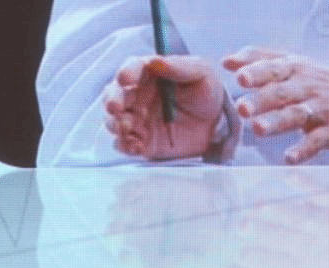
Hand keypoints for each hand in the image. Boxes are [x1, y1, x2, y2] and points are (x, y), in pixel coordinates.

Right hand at [104, 55, 225, 160]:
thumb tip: (155, 61)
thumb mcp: (200, 73)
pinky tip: (136, 146)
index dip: (126, 73)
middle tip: (116, 107)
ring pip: (113, 120)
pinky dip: (125, 145)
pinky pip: (123, 144)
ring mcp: (136, 119)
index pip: (131, 69)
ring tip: (128, 128)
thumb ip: (179, 67)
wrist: (216, 126)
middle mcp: (137, 96)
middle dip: (112, 101)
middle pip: (114, 95)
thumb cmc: (207, 93)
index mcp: (149, 74)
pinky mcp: (140, 141)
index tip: (125, 79)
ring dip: (117, 124)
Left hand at [222, 47, 328, 164]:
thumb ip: (258, 59)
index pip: (274, 68)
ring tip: (259, 129)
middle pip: (282, 93)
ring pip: (297, 115)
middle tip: (242, 109)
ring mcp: (320, 109)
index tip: (240, 78)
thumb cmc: (315, 81)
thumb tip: (226, 61)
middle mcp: (306, 87)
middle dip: (261, 100)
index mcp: (294, 69)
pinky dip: (303, 150)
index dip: (258, 72)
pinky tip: (289, 158)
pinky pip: (317, 141)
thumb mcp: (291, 64)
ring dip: (277, 122)